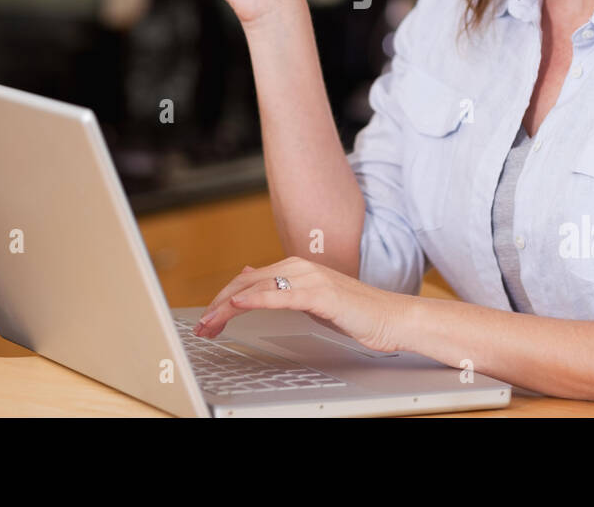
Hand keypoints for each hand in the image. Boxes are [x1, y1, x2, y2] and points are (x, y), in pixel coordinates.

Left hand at [192, 256, 412, 355]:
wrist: (391, 317)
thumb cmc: (355, 311)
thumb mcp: (311, 298)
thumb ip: (282, 289)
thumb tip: (250, 278)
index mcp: (295, 267)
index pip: (248, 281)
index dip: (222, 299)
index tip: (207, 318)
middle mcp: (299, 267)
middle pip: (246, 283)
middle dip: (217, 304)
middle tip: (201, 326)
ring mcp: (310, 278)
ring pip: (257, 289)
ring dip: (227, 307)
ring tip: (210, 323)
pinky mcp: (320, 294)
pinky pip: (280, 296)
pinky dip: (255, 300)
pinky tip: (238, 306)